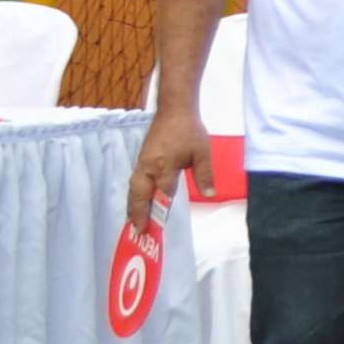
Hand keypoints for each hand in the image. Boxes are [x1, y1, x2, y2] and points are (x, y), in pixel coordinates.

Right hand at [125, 110, 206, 230]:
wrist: (174, 110)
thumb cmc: (189, 131)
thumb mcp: (202, 152)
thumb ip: (204, 174)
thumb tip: (210, 194)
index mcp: (164, 165)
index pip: (162, 192)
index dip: (160, 209)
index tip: (159, 225)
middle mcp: (148, 167)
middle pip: (139, 195)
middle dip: (138, 214)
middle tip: (139, 232)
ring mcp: (142, 164)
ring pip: (134, 190)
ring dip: (133, 207)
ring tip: (134, 224)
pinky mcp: (141, 161)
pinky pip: (134, 183)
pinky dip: (134, 197)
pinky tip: (137, 205)